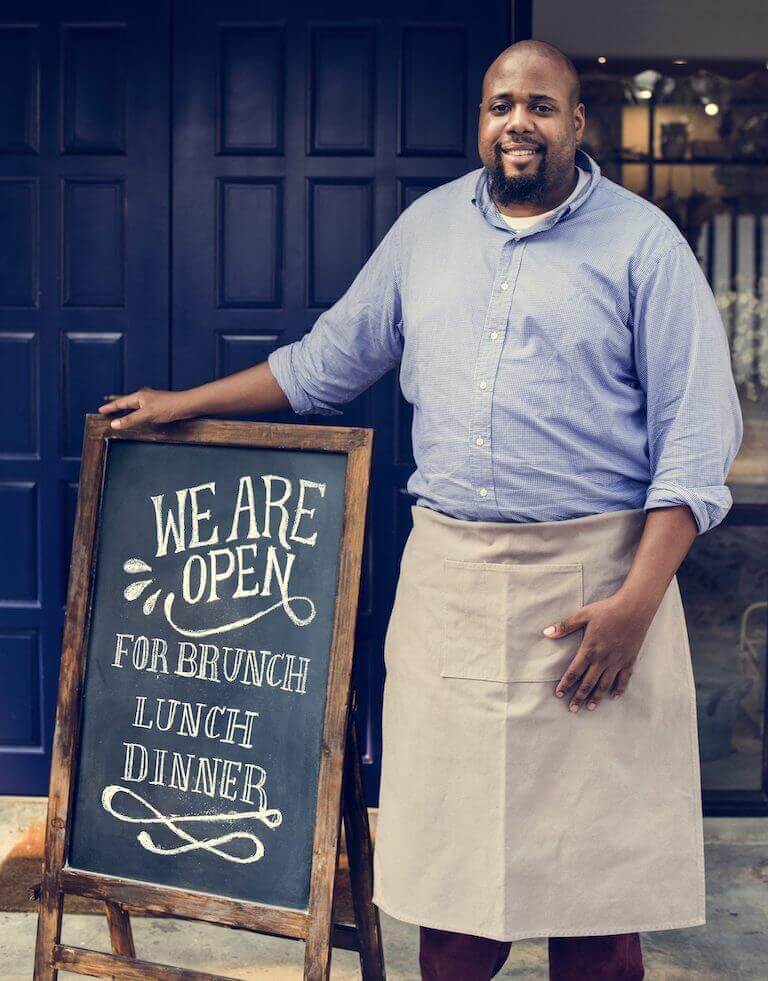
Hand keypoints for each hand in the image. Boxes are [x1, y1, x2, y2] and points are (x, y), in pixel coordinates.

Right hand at [98, 387, 184, 430]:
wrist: (188, 406)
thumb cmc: (168, 407)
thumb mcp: (146, 415)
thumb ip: (130, 420)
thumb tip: (114, 424)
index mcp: (139, 397)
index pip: (120, 402)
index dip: (110, 407)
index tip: (100, 410)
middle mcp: (144, 398)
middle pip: (127, 404)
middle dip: (117, 409)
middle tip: (107, 413)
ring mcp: (152, 403)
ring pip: (135, 408)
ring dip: (127, 412)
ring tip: (120, 417)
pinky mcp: (160, 408)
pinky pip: (143, 412)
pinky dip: (137, 416)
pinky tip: (140, 420)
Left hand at [542, 590, 656, 712]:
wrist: (634, 608)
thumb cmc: (607, 610)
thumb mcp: (583, 615)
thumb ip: (565, 626)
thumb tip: (546, 633)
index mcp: (589, 650)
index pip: (574, 672)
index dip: (565, 684)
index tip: (559, 694)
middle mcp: (602, 660)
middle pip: (588, 683)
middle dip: (579, 697)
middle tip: (572, 709)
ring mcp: (617, 662)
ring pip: (605, 685)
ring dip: (597, 697)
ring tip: (590, 707)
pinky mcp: (629, 660)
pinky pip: (624, 679)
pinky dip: (619, 689)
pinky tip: (614, 696)